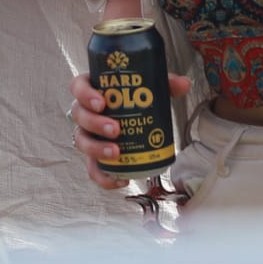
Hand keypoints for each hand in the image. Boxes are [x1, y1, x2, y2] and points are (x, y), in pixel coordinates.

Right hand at [69, 71, 192, 190]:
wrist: (135, 118)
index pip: (78, 87)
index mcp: (93, 89)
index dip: (85, 94)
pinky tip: (121, 180)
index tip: (102, 102)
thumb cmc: (135, 99)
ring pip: (82, 142)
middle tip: (116, 130)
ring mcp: (87, 135)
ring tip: (116, 153)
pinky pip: (93, 169)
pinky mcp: (94, 156)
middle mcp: (85, 112)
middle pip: (79, 116)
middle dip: (95, 124)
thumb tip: (184, 84)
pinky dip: (104, 177)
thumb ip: (165, 83)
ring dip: (97, 149)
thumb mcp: (149, 87)